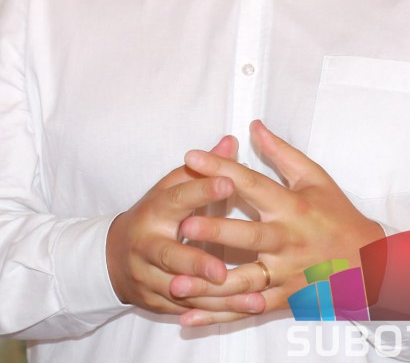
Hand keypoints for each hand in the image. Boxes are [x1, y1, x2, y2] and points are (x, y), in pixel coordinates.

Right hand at [106, 135, 262, 315]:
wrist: (114, 259)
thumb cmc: (155, 215)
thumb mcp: (171, 187)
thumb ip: (202, 168)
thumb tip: (230, 141)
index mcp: (155, 210)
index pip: (178, 198)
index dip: (202, 190)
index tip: (229, 182)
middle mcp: (148, 245)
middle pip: (170, 256)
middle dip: (195, 263)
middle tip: (221, 270)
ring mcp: (150, 277)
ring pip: (182, 290)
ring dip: (215, 296)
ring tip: (251, 296)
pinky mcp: (157, 303)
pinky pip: (190, 310)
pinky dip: (218, 312)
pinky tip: (247, 307)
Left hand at [172, 120, 383, 325]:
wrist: (369, 263)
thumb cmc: (337, 214)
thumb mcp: (314, 177)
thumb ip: (281, 152)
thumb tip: (254, 125)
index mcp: (291, 207)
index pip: (252, 184)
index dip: (221, 170)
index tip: (191, 157)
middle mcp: (286, 241)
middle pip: (247, 236)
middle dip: (216, 231)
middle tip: (184, 225)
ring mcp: (284, 274)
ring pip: (243, 281)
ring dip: (209, 283)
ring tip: (176, 282)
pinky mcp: (282, 300)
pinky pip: (246, 309)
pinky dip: (218, 316)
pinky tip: (189, 318)